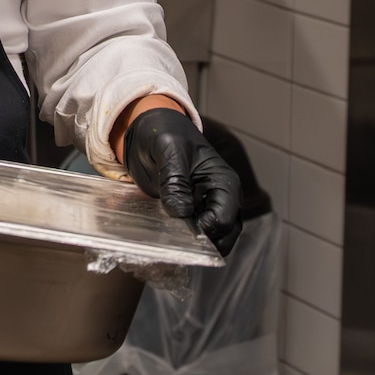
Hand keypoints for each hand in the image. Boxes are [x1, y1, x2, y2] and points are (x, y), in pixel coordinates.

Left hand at [122, 107, 242, 255]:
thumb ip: (175, 181)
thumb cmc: (165, 134)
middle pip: (225, 235)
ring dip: (195, 244)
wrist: (149, 131)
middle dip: (204, 242)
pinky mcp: (191, 213)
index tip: (182, 225)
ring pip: (213, 239)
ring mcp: (208, 208)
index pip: (225, 219)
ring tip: (172, 236)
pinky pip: (196, 235)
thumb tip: (181, 212)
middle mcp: (222, 199)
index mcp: (225, 182)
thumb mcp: (169, 150)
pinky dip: (185, 240)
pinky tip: (167, 233)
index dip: (205, 228)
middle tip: (177, 237)